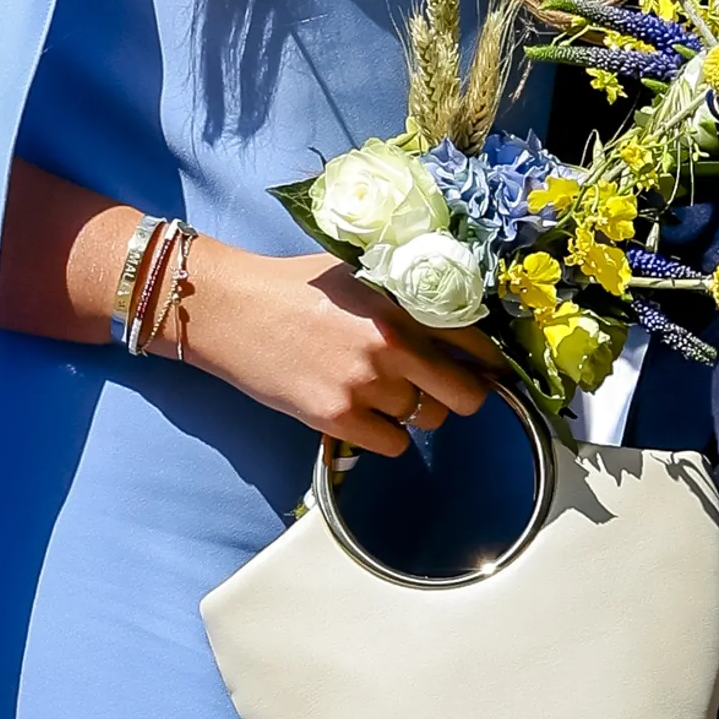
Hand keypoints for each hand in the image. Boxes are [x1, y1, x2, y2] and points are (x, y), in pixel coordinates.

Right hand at [182, 246, 495, 455]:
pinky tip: (363, 411)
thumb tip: (458, 322)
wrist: (230, 308)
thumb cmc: (293, 287)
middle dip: (463, 395)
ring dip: (414, 412)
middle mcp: (392, 344)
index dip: (487, 361)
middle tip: (444, 391)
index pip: (476, 342)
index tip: (489, 371)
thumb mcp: (361, 273)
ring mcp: (365, 384)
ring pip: (427, 420)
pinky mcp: (337, 417)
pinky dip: (386, 435)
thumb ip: (408, 297)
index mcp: (403, 302)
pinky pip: (394, 444)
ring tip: (381, 391)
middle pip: (467, 395)